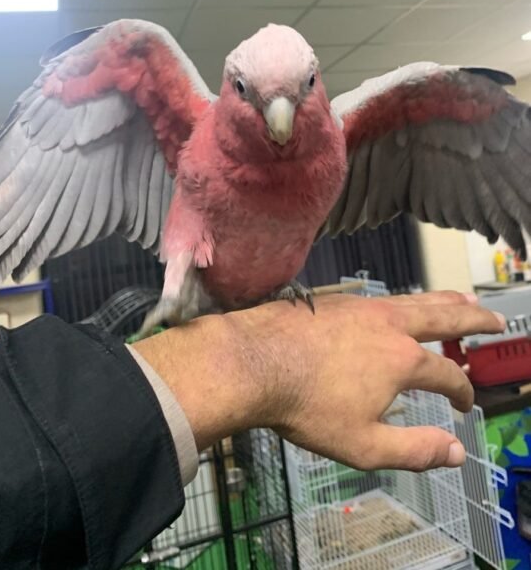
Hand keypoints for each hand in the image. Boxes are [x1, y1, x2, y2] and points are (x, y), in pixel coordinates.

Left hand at [133, 291, 503, 471]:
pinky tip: (401, 305)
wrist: (254, 362)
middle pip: (444, 314)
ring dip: (444, 299)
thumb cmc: (307, 408)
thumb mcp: (363, 445)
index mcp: (402, 360)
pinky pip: (384, 297)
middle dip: (474, 316)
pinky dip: (406, 299)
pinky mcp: (337, 300)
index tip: (465, 405)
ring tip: (462, 297)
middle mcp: (390, 325)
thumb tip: (457, 452)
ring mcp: (362, 307)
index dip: (462, 391)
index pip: (447, 374)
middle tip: (495, 318)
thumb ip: (414, 450)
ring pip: (414, 298)